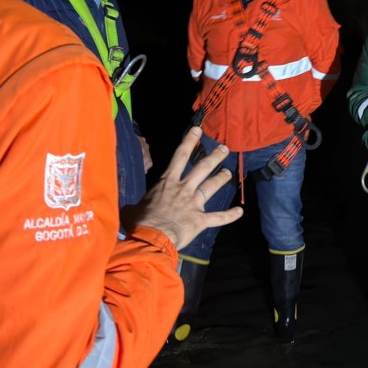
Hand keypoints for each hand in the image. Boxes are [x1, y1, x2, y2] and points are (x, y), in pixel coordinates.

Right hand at [131, 127, 242, 249]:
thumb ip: (134, 206)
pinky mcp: (200, 220)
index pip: (179, 157)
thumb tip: (127, 210)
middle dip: (214, 157)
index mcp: (167, 183)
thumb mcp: (132, 209)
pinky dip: (230, 215)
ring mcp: (193, 204)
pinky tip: (240, 211)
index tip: (198, 130)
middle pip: (202, 168)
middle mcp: (183, 189)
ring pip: (211, 187)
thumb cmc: (140, 221)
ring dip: (221, 179)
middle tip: (225, 148)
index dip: (189, 142)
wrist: (153, 236)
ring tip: (229, 173)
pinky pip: (218, 218)